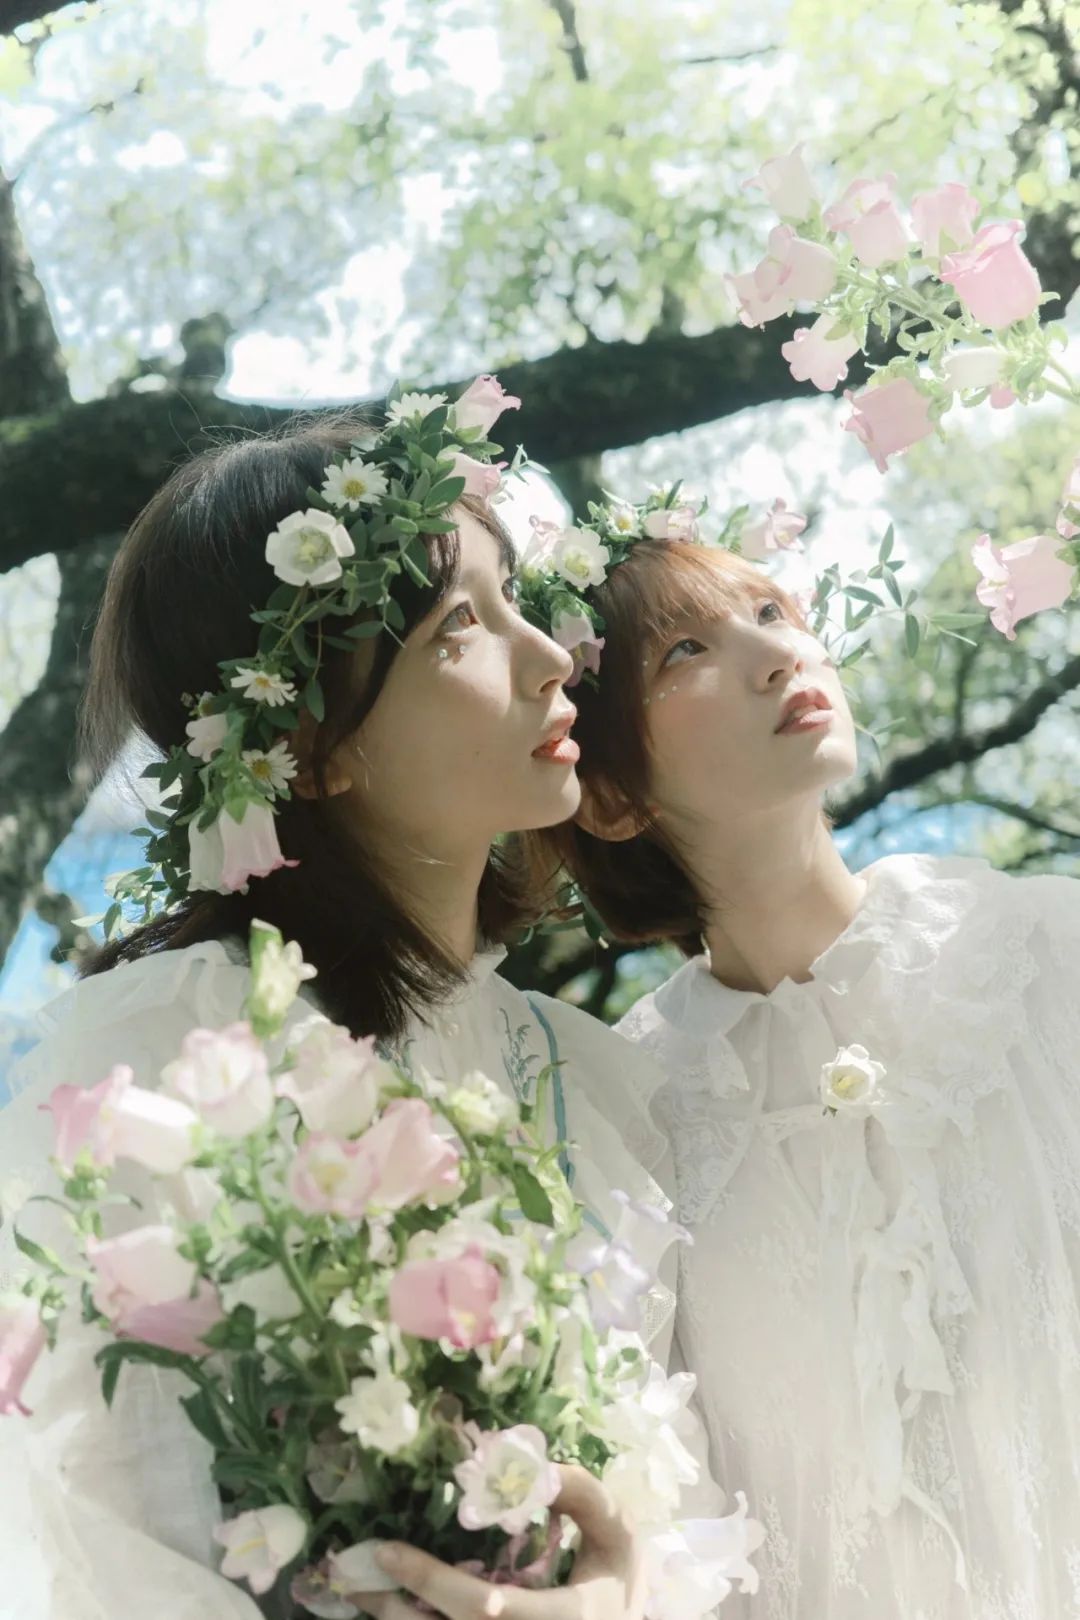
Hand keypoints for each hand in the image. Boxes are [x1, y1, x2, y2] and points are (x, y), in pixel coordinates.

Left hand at [351, 1464, 644, 1618]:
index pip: (486, 1608)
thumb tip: (536, 1467)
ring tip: (357, 1589)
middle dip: (395, 1608)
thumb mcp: (618, 1538)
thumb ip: (586, 1498)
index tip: (390, 1552)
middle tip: (353, 1572)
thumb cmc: (618, 1585)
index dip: (434, 1583)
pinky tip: (392, 1606)